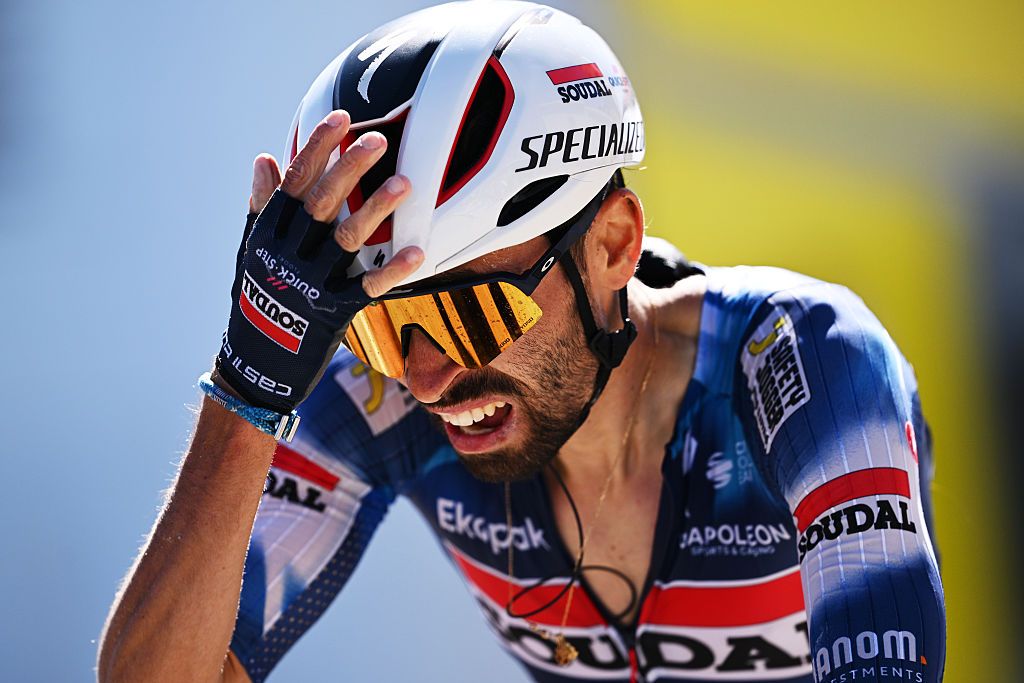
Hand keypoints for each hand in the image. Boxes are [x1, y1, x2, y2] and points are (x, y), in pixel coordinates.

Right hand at [215, 110, 423, 411]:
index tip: (342, 118)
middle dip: (350, 168)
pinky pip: (367, 287)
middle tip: (379, 139)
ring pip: (346, 240)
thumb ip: (262, 206)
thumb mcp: (251, 251)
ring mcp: (310, 283)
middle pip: (322, 203)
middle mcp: (287, 254)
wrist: (254, 366)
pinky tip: (418, 253)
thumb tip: (266, 157)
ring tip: (405, 183)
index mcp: (268, 235)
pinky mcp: (333, 312)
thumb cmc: (256, 300)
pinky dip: (393, 270)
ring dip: (375, 210)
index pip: (295, 182)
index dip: (318, 148)